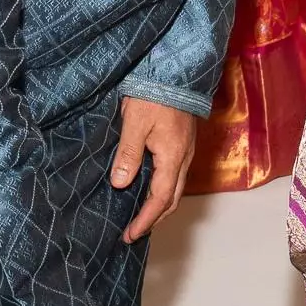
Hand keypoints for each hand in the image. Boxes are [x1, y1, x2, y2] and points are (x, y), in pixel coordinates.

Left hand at [108, 95, 195, 243]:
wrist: (176, 70)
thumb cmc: (155, 93)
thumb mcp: (135, 122)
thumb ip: (129, 154)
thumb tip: (120, 183)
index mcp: (172, 157)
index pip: (160, 199)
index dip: (145, 220)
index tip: (130, 235)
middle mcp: (183, 158)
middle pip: (171, 199)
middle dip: (153, 219)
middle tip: (133, 233)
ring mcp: (185, 151)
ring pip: (174, 188)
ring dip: (158, 206)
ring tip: (139, 217)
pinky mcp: (181, 144)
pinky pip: (174, 176)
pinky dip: (161, 190)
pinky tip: (147, 188)